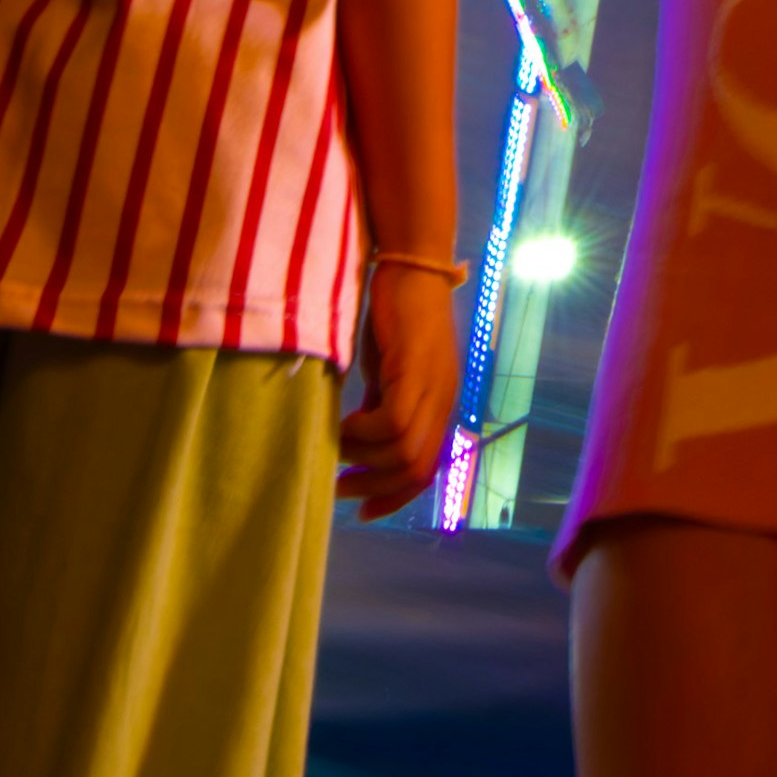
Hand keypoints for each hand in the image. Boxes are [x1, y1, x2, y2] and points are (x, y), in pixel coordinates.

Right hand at [338, 259, 467, 515]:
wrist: (410, 263)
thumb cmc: (394, 315)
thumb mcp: (386, 371)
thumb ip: (380, 405)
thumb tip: (358, 441)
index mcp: (438, 406)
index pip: (425, 471)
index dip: (395, 498)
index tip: (363, 512)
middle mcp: (442, 402)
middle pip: (415, 469)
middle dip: (375, 487)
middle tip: (340, 487)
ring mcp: (432, 386)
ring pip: (403, 450)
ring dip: (363, 459)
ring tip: (334, 449)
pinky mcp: (414, 368)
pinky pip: (391, 420)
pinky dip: (363, 432)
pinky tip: (342, 424)